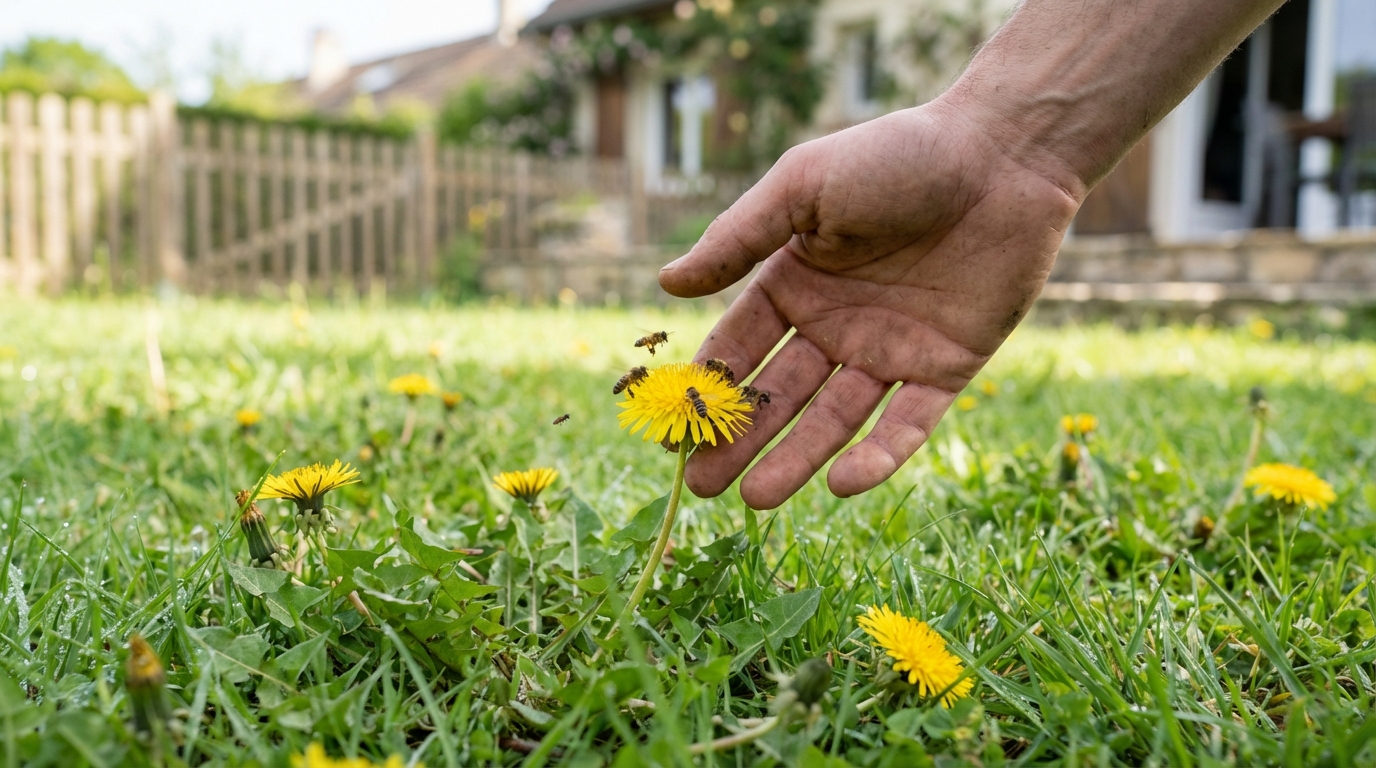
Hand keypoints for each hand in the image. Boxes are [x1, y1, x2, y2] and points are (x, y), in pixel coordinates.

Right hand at [658, 101, 1080, 508]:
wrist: (1004, 155)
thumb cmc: (898, 156)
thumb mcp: (803, 187)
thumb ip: (738, 238)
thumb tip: (666, 284)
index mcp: (797, 281)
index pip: (740, 347)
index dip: (708, 389)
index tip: (673, 432)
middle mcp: (838, 324)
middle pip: (779, 395)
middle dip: (739, 441)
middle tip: (700, 486)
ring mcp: (891, 350)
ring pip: (834, 420)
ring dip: (796, 460)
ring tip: (756, 500)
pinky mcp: (947, 369)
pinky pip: (908, 423)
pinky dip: (879, 456)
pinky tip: (843, 484)